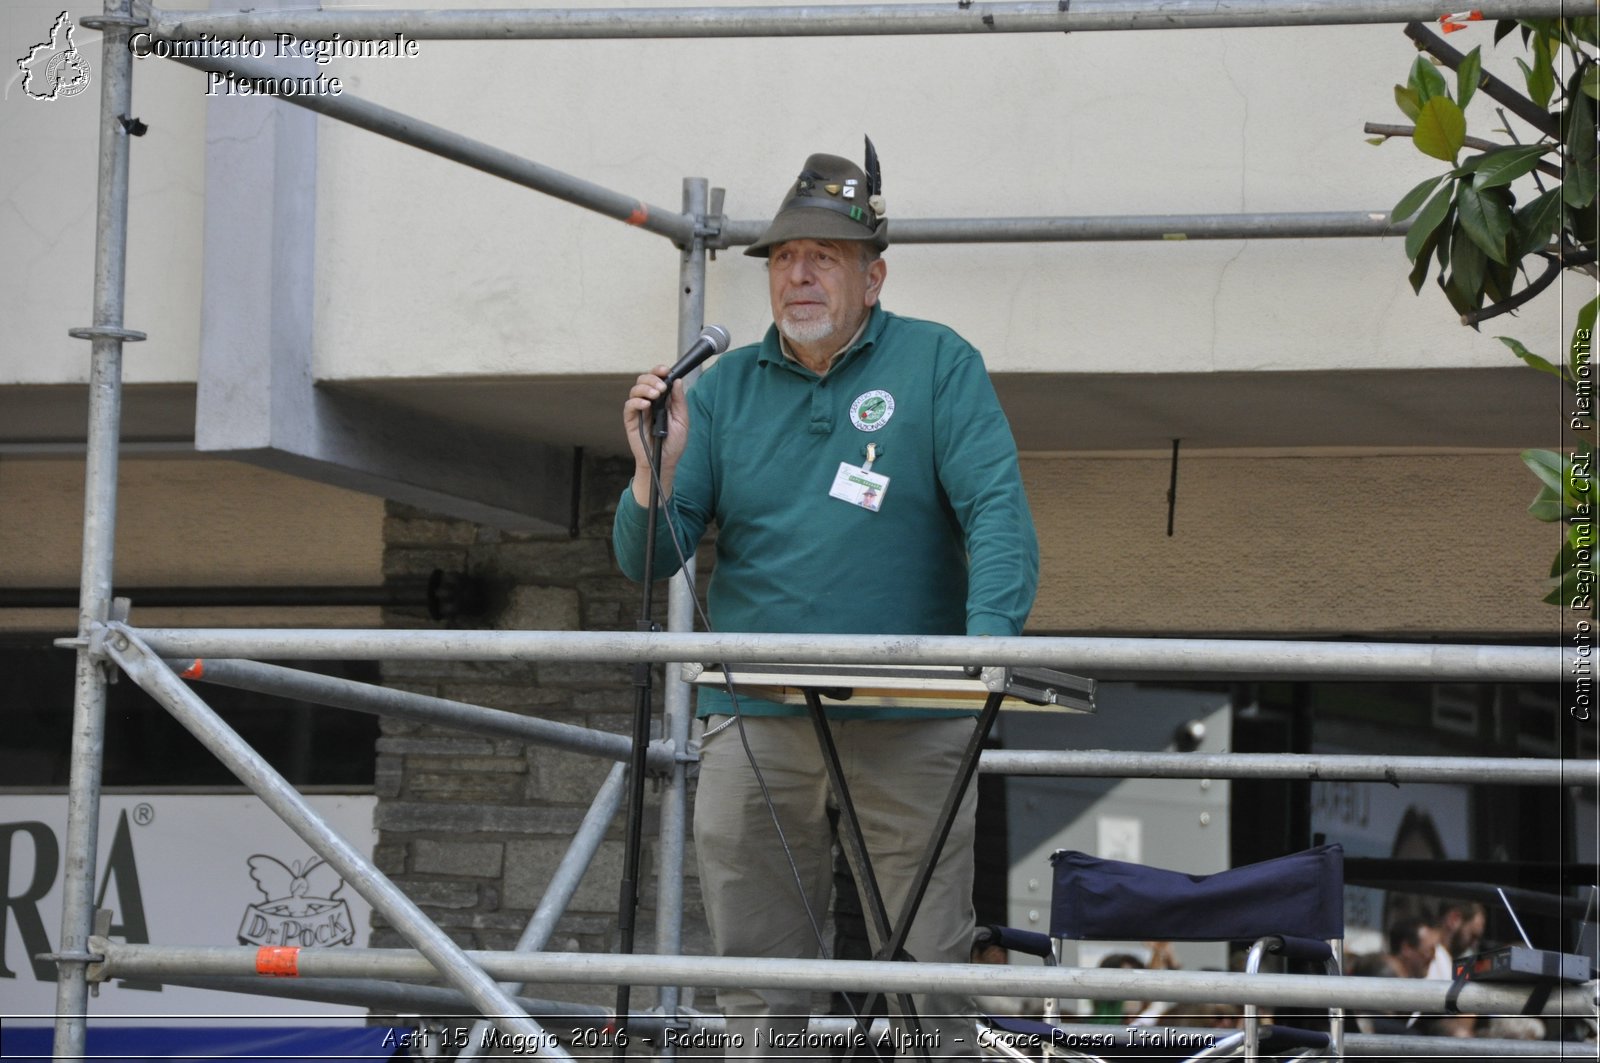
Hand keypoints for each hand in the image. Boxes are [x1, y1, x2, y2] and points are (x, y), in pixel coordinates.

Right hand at [623, 366, 689, 505]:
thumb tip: (677, 381)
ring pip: (635, 390)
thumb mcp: (682, 420)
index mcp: (662, 399)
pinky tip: (646, 405)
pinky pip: (629, 406)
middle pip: (643, 380)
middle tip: (661, 388)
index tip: (666, 370)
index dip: (659, 371)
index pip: (656, 379)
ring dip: (645, 388)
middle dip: (652, 378)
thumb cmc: (674, 442)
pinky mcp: (631, 420)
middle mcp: (649, 402)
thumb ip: (679, 400)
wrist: (666, 461)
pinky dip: (637, 402)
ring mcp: (639, 411)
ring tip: (655, 395)